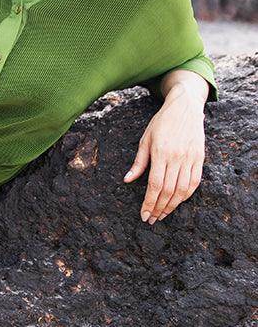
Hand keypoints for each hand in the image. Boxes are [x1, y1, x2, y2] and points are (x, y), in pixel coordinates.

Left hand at [122, 85, 205, 222]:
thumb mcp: (145, 139)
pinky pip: (195, 182)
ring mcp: (190, 158)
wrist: (185, 107)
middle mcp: (177, 157)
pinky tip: (177, 202)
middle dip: (158, 209)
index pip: (155, 185)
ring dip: (172, 206)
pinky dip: (186, 195)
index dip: (149, 203)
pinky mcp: (200, 158)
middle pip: (168, 191)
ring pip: (182, 190)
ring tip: (162, 214)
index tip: (144, 215)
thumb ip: (138, 162)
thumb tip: (127, 180)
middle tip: (151, 219)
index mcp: (161, 152)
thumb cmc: (161, 122)